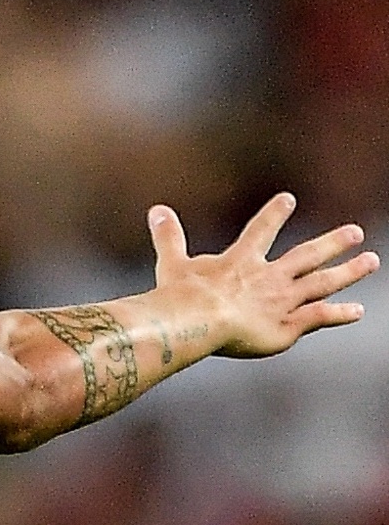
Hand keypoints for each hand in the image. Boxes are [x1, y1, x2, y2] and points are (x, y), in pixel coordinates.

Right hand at [151, 195, 377, 358]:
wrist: (198, 319)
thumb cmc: (181, 294)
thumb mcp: (171, 261)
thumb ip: (168, 236)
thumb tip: (157, 209)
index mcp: (241, 261)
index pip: (261, 231)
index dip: (274, 214)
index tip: (288, 199)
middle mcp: (269, 277)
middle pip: (307, 255)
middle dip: (332, 243)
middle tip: (356, 232)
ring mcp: (282, 300)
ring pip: (322, 282)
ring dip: (348, 272)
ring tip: (370, 262)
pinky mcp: (288, 325)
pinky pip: (320, 316)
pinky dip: (339, 313)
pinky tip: (358, 311)